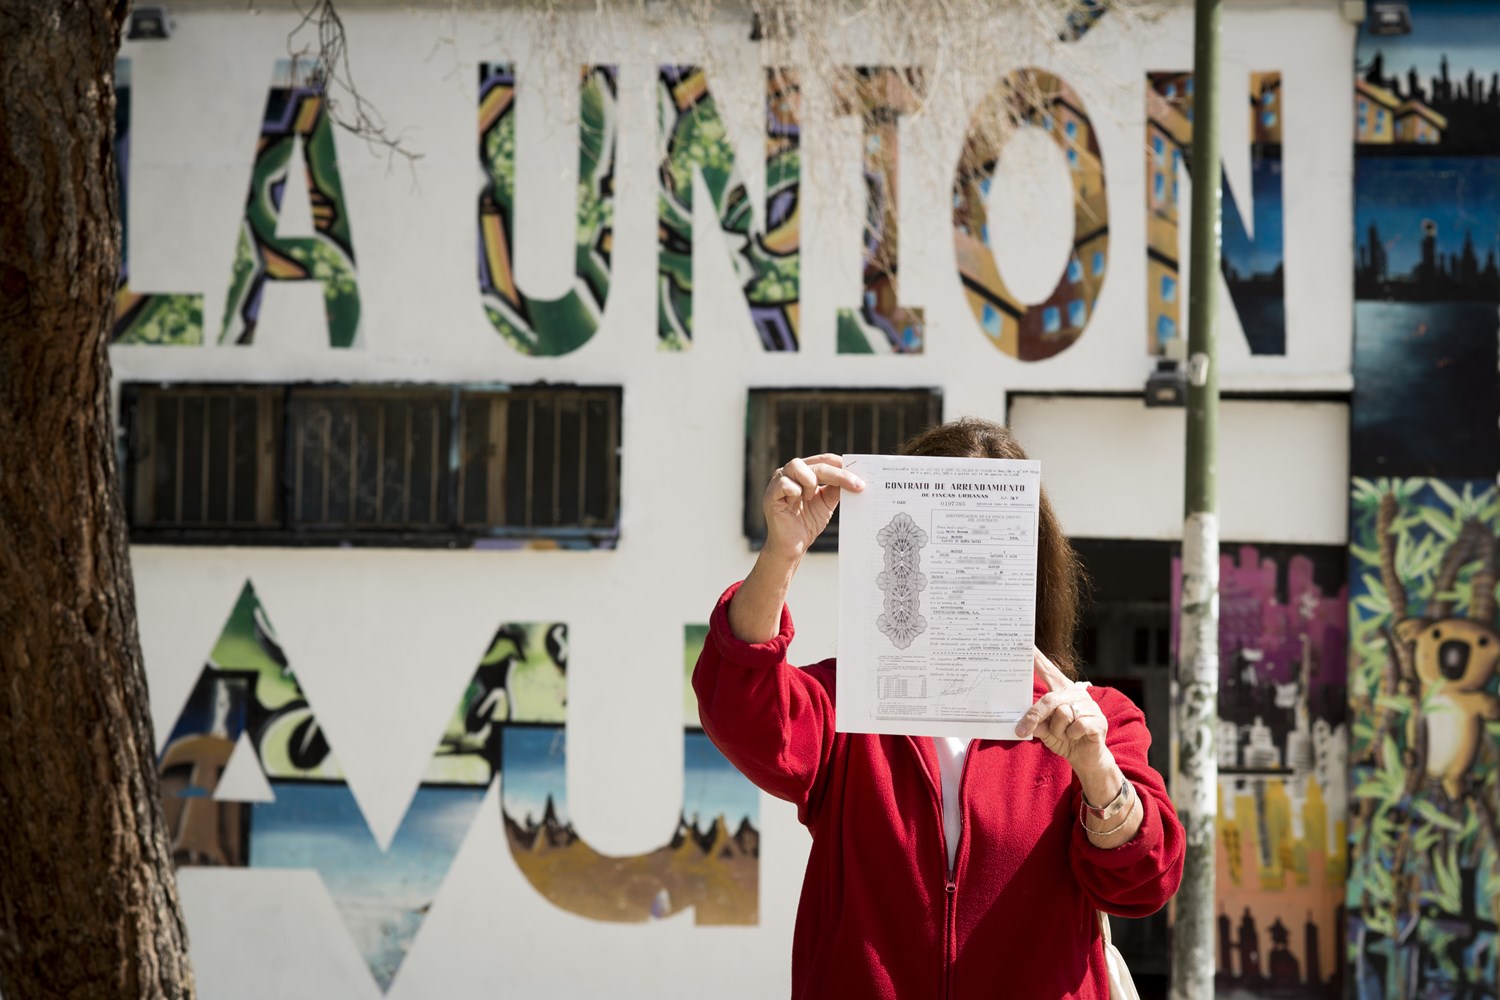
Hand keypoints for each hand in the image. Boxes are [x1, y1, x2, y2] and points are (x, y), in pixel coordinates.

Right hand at [762, 454, 864, 559]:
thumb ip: (836, 488)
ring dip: (809, 483)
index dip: (841, 465)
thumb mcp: (827, 503)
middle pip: (816, 464)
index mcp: (803, 472)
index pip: (824, 460)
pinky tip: (794, 503)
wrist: (793, 546)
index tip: (860, 474)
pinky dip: (795, 492)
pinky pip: (785, 484)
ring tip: (809, 498)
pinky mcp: (771, 495)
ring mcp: (777, 482)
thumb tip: (854, 477)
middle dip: (838, 474)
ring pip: (797, 466)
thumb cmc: (807, 523)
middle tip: (857, 485)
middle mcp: (789, 473)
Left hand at [1014, 647, 1108, 770]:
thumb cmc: (1064, 738)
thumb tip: (1024, 722)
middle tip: (1022, 731)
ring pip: (1062, 715)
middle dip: (1035, 717)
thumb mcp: (1044, 730)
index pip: (1049, 670)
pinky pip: (1076, 726)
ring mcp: (1089, 706)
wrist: (1086, 758)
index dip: (1038, 658)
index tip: (1027, 644)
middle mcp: (1076, 693)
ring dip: (1058, 730)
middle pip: (1049, 700)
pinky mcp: (1098, 720)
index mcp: (1062, 691)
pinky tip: (1076, 737)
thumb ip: (1036, 722)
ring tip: (1064, 735)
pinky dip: (1071, 735)